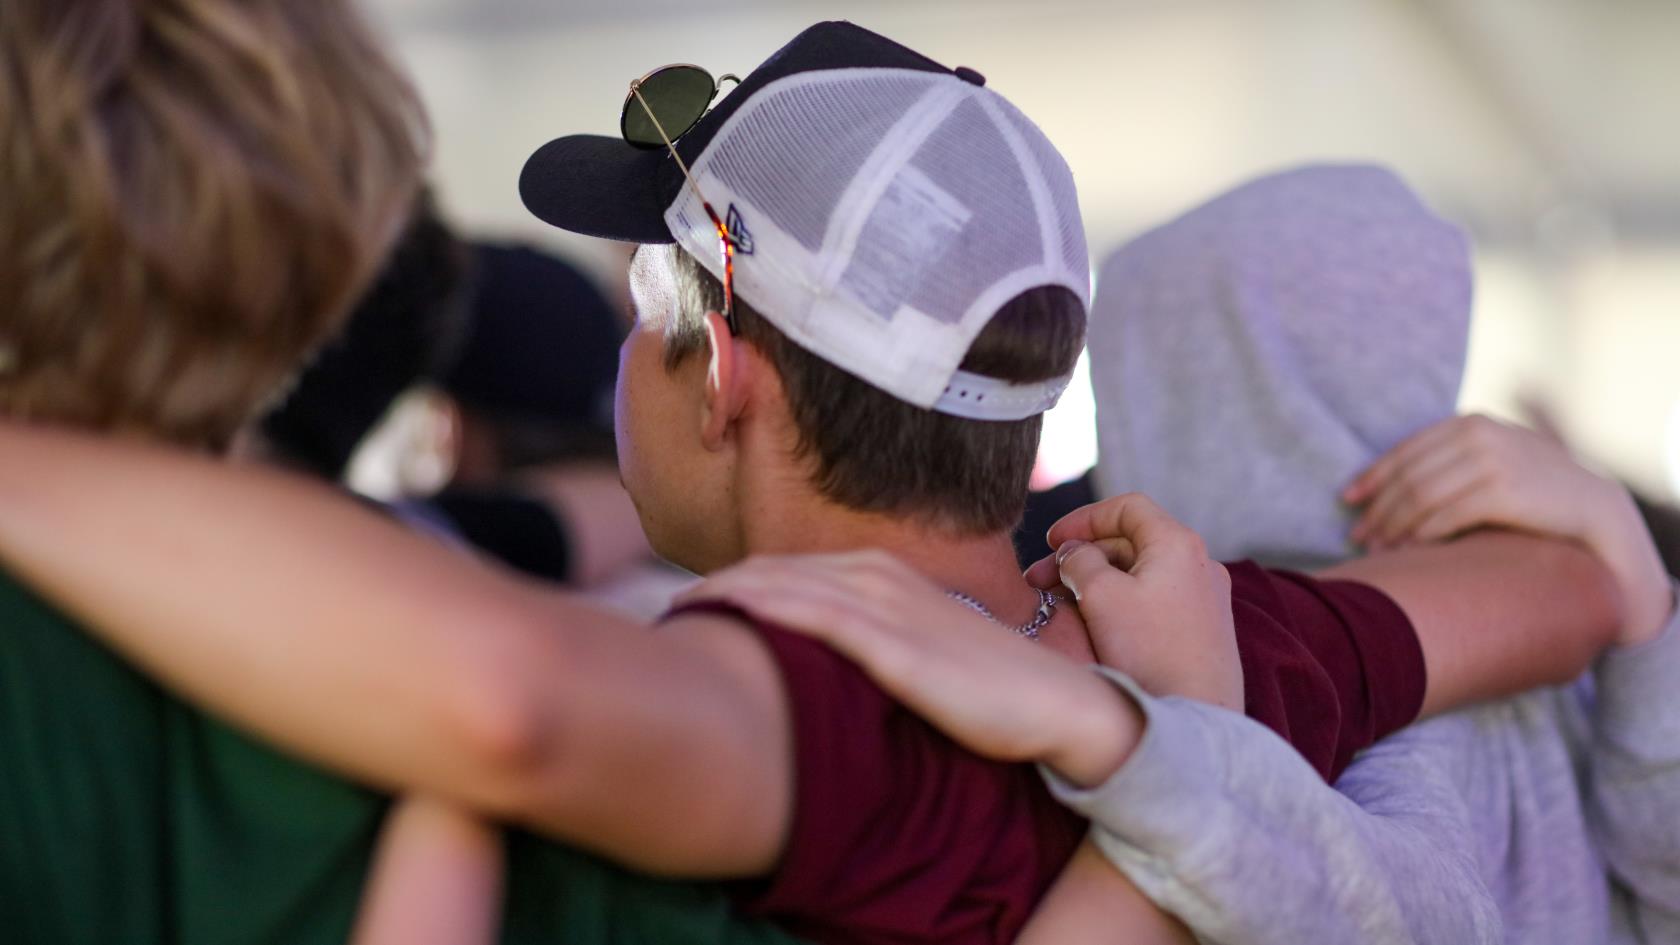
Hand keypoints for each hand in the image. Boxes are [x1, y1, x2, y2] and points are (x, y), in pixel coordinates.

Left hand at [677, 551, 1142, 787]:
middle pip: (775, 571)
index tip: (693, 604)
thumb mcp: (922, 649)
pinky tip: (724, 617)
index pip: (791, 569)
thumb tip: (827, 655)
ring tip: (676, 614)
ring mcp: (886, 607)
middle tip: (665, 612)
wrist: (1056, 704)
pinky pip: (812, 617)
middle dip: (718, 587)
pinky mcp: (893, 645)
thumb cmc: (990, 688)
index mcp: (884, 574)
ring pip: (784, 587)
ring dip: (726, 596)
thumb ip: (874, 638)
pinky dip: (763, 611)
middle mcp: (879, 577)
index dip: (738, 583)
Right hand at [1024, 493, 1241, 711]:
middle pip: (1130, 543)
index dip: (1083, 518)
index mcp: (1178, 543)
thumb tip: (1074, 553)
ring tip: (1057, 607)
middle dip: (1080, 557)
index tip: (1051, 541)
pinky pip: (1154, 601)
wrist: (1197, 718)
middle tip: (1038, 581)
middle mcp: (1200, 564)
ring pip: (1139, 575)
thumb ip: (1079, 560)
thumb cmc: (1149, 653)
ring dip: (1096, 582)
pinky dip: (1119, 602)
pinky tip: (1092, 625)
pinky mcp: (1202, 630)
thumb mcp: (1100, 595)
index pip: (1127, 507)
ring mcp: (1205, 598)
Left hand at [1345, 414, 1672, 646]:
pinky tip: (1407, 551)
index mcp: (1470, 423)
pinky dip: (1420, 536)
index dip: (1372, 477)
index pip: (1406, 451)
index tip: (1348, 500)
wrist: (1593, 508)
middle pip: (1408, 477)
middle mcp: (1477, 435)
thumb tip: (1394, 486)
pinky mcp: (1502, 491)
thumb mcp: (1492, 459)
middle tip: (1357, 536)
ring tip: (1377, 550)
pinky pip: (1445, 516)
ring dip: (1392, 527)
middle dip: (1378, 509)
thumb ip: (1452, 460)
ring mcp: (1490, 461)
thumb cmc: (1534, 490)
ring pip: (1420, 498)